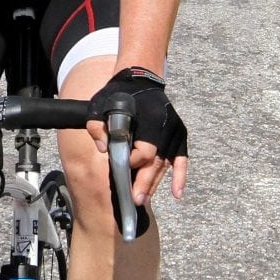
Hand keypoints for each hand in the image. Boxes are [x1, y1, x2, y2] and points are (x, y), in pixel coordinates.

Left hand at [87, 67, 188, 206]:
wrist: (140, 80)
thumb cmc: (118, 95)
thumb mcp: (100, 105)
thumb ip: (97, 126)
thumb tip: (104, 149)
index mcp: (149, 119)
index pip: (144, 150)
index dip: (132, 164)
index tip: (120, 171)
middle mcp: (166, 127)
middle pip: (156, 162)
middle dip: (145, 183)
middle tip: (135, 200)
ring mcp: (174, 132)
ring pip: (165, 164)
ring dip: (155, 183)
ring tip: (143, 199)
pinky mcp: (179, 135)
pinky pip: (181, 159)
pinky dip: (180, 176)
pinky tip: (177, 193)